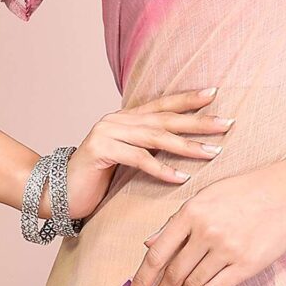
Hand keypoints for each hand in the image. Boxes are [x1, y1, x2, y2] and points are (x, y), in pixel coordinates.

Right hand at [62, 87, 231, 221]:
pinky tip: (181, 177)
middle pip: (165, 119)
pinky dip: (161, 169)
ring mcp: (108, 133)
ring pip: (155, 137)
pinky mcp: (101, 151)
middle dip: (198, 122)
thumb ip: (147, 148)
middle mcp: (118, 120)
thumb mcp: (126, 159)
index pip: (163, 105)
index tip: (215, 94)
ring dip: (187, 146)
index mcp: (126, 119)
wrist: (59, 191)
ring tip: (212, 153)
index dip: (188, 99)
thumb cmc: (96, 179)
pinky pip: (138, 159)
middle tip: (226, 124)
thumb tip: (180, 146)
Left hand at [129, 144, 285, 285]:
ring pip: (191, 285)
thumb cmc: (247, 191)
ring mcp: (226, 250)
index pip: (158, 253)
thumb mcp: (207, 196)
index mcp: (191, 212)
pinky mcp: (245, 265)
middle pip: (173, 273)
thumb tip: (150, 242)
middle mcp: (205, 232)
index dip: (142, 279)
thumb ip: (178, 220)